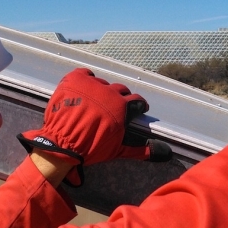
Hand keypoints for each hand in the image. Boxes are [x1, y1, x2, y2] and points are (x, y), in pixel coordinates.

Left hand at [18, 68, 171, 185]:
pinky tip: (83, 91)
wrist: (61, 143)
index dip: (138, 106)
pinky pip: (85, 74)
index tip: (137, 109)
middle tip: (113, 108)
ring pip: (102, 83)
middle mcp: (109, 92)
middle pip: (120, 90)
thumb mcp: (117, 150)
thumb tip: (166, 153)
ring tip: (94, 103)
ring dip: (101, 92)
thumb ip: (141, 149)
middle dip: (119, 98)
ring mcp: (92, 85)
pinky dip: (85, 80)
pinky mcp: (75, 80)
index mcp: (122, 108)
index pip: (136, 101)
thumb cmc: (90, 148)